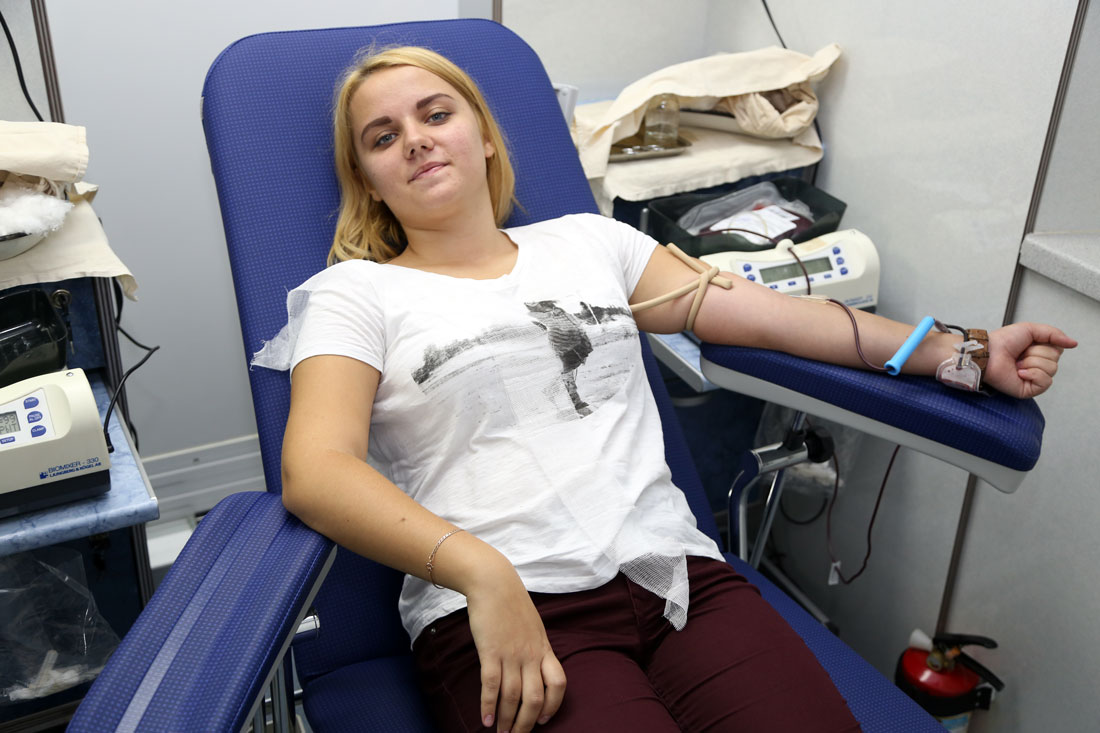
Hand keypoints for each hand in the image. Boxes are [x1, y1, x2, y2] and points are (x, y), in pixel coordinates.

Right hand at [465, 568, 566, 732]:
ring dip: (507, 720)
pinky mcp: (490, 651)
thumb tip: (533, 665)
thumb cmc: (511, 602)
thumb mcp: (532, 625)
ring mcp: (511, 653)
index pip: (558, 683)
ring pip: (513, 696)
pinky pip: (491, 685)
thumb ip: (535, 646)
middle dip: (527, 723)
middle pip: (535, 698)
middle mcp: (530, 654)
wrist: (493, 582)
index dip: (553, 705)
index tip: (544, 719)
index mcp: (543, 647)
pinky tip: (485, 720)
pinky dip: (488, 706)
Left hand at [985, 323, 1076, 397]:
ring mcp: (1034, 378)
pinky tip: (1019, 372)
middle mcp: (1037, 365)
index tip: (1029, 343)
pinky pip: (1045, 382)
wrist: (988, 353)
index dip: (1045, 344)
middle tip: (1020, 353)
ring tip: (1017, 362)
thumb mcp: (1031, 329)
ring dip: (1032, 362)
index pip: (1058, 349)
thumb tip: (1073, 343)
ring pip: (1052, 369)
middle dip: (1037, 353)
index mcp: (1039, 351)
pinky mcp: (1029, 389)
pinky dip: (1032, 374)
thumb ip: (1054, 334)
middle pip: (1055, 359)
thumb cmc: (1003, 341)